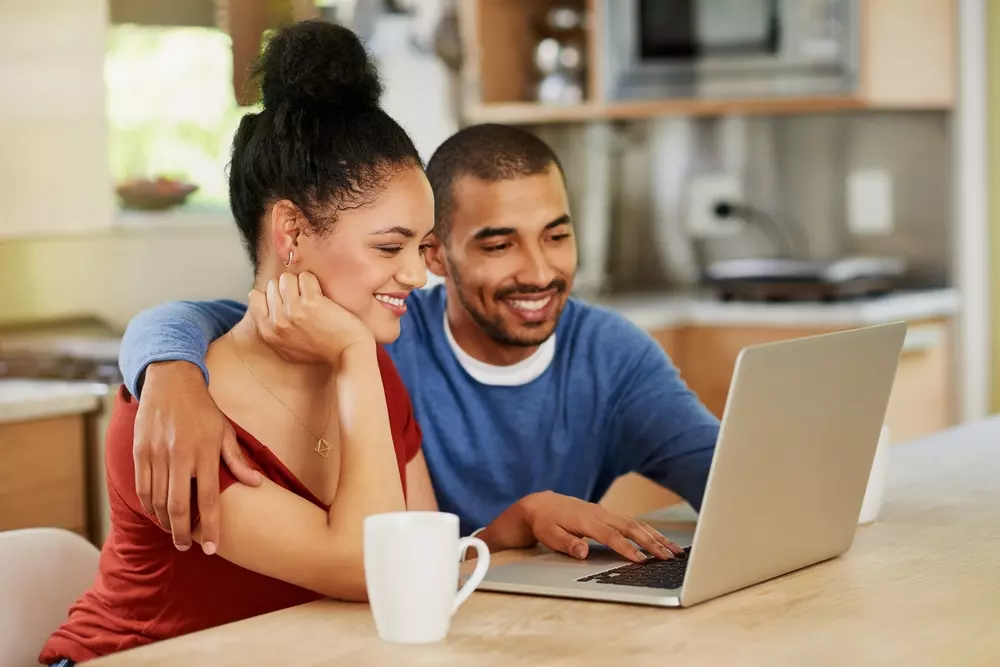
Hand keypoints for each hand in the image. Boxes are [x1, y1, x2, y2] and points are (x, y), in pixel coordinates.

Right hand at [133, 361, 262, 552]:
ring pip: (157, 500)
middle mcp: (180, 455)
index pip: (209, 499)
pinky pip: (142, 487)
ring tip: (174, 533)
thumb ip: (237, 460)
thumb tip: (256, 484)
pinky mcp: (140, 451)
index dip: (210, 527)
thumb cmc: (203, 409)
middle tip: (187, 547)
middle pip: (178, 506)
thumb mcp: (225, 430)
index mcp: (205, 452)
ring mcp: (157, 454)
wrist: (171, 382)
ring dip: (164, 522)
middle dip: (182, 533)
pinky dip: (148, 506)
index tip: (211, 548)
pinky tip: (157, 514)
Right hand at [248, 271, 373, 363]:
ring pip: (287, 278)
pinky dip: (314, 282)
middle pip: (272, 285)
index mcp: (269, 333)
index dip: (272, 294)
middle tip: (303, 299)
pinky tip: (322, 295)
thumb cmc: (323, 351)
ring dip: (300, 283)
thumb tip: (267, 309)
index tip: (286, 299)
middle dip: (288, 288)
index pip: (255, 297)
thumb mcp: (288, 349)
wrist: (348, 354)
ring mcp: (293, 311)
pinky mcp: (312, 303)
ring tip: (312, 296)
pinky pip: (305, 277)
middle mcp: (278, 322)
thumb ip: (274, 330)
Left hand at [482, 491, 683, 562]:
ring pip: (636, 523)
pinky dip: (648, 531)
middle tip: (668, 557)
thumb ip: (567, 544)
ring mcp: (605, 513)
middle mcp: (600, 514)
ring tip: (674, 549)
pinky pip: (632, 522)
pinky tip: (660, 539)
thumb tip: (583, 552)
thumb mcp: (550, 535)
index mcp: (587, 520)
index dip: (626, 548)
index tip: (641, 560)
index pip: (611, 536)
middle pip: (630, 528)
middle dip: (651, 542)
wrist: (541, 505)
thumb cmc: (544, 523)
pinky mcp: (608, 515)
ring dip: (656, 536)